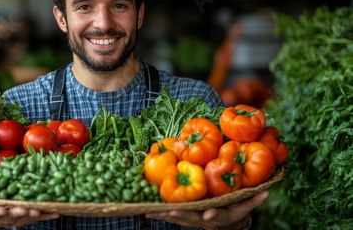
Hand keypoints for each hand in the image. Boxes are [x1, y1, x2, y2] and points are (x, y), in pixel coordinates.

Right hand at [0, 195, 59, 228]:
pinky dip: (47, 216)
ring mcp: (14, 220)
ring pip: (26, 218)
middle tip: (27, 209)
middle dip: (20, 213)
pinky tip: (57, 213)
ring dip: (35, 215)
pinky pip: (37, 218)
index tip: (2, 209)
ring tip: (45, 210)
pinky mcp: (23, 219)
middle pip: (12, 217)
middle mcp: (3, 218)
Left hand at [145, 190, 268, 228]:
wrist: (225, 224)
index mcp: (219, 215)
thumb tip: (266, 190)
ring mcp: (193, 220)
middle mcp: (204, 220)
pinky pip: (171, 217)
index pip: (217, 215)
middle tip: (170, 210)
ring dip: (165, 216)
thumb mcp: (244, 206)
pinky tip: (147, 211)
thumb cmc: (234, 211)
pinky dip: (160, 214)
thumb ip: (253, 199)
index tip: (208, 216)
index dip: (213, 216)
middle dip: (181, 215)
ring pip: (178, 219)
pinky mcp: (184, 218)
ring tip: (151, 211)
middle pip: (192, 219)